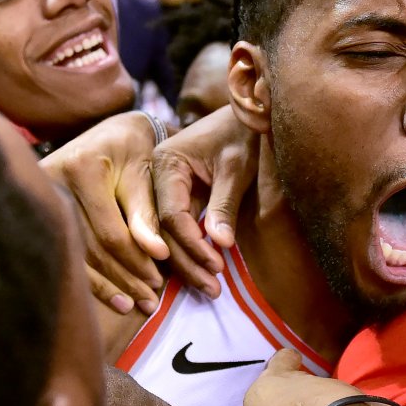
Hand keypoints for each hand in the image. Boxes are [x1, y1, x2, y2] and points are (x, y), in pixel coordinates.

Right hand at [41, 112, 171, 314]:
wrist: (110, 132)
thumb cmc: (135, 151)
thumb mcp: (146, 176)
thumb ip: (148, 214)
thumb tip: (157, 254)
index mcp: (83, 169)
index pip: (111, 232)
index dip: (136, 260)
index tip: (159, 281)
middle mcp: (54, 183)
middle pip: (91, 248)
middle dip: (124, 277)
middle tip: (150, 299)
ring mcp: (39, 198)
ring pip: (76, 255)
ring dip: (108, 285)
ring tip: (136, 304)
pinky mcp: (37, 210)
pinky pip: (64, 252)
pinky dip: (91, 278)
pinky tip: (114, 297)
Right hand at [152, 106, 257, 296]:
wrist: (248, 115)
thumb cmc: (244, 135)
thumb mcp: (237, 167)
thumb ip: (225, 204)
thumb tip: (220, 244)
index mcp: (166, 163)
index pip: (171, 214)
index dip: (192, 243)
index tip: (216, 265)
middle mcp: (156, 177)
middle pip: (163, 231)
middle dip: (188, 262)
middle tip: (213, 289)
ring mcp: (162, 189)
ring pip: (166, 236)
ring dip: (188, 264)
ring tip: (211, 290)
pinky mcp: (175, 198)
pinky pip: (175, 231)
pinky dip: (189, 253)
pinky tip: (203, 275)